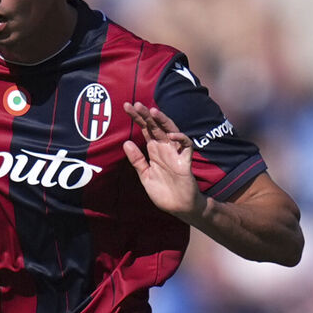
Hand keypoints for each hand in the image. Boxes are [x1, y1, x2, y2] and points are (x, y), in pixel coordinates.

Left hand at [123, 103, 200, 218]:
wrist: (179, 207)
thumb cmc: (163, 192)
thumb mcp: (145, 176)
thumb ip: (137, 160)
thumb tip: (126, 142)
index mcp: (154, 150)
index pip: (145, 129)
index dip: (137, 118)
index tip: (126, 106)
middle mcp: (165, 148)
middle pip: (156, 127)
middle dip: (147, 115)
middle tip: (136, 104)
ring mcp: (176, 153)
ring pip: (171, 131)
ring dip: (163, 121)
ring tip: (153, 112)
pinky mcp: (185, 161)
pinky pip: (186, 146)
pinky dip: (180, 138)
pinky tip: (171, 136)